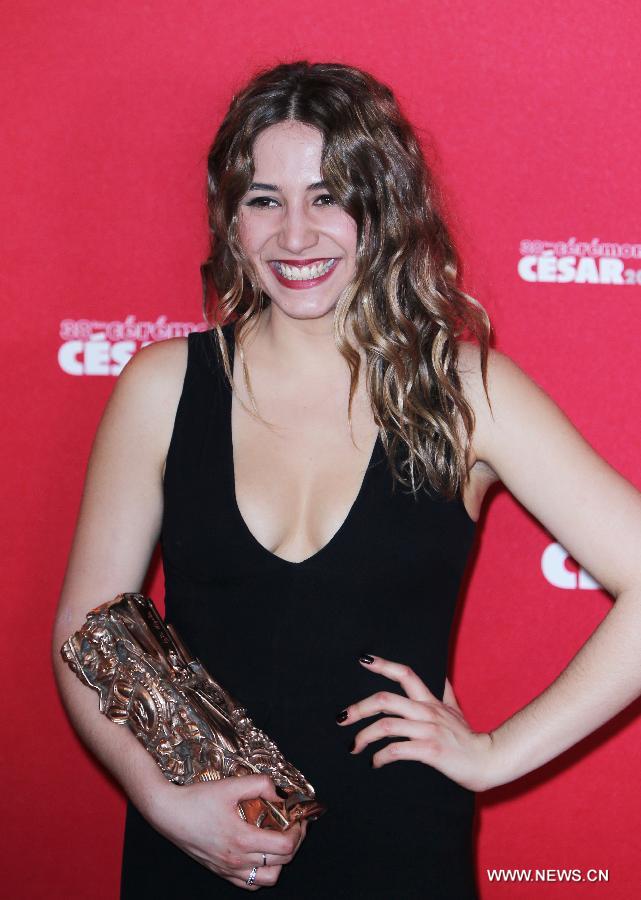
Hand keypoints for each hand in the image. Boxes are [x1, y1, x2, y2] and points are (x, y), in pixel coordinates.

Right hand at [147, 774, 307, 890]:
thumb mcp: (230, 785)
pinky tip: (260, 854)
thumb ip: (259, 784)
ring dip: (280, 862)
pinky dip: (262, 873)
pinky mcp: (220, 871)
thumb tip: (279, 793)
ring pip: (268, 879)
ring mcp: (228, 869)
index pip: (285, 846)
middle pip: (282, 862)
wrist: (168, 813)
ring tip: (278, 840)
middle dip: (295, 843)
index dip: (298, 832)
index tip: (299, 818)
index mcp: (242, 839)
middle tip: (294, 825)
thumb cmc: (196, 799)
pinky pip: (250, 883)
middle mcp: (237, 860)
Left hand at [337, 654, 496, 791]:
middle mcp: (427, 711)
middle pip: (385, 700)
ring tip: (354, 746)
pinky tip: (375, 762)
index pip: (405, 674)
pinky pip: (397, 750)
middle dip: (358, 708)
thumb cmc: (469, 738)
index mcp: (430, 701)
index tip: (362, 660)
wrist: (489, 761)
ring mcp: (429, 730)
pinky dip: (381, 756)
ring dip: (364, 736)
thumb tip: (441, 674)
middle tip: (342, 718)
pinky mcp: (431, 751)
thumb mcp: (456, 709)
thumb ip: (445, 692)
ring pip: (386, 725)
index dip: (383, 665)